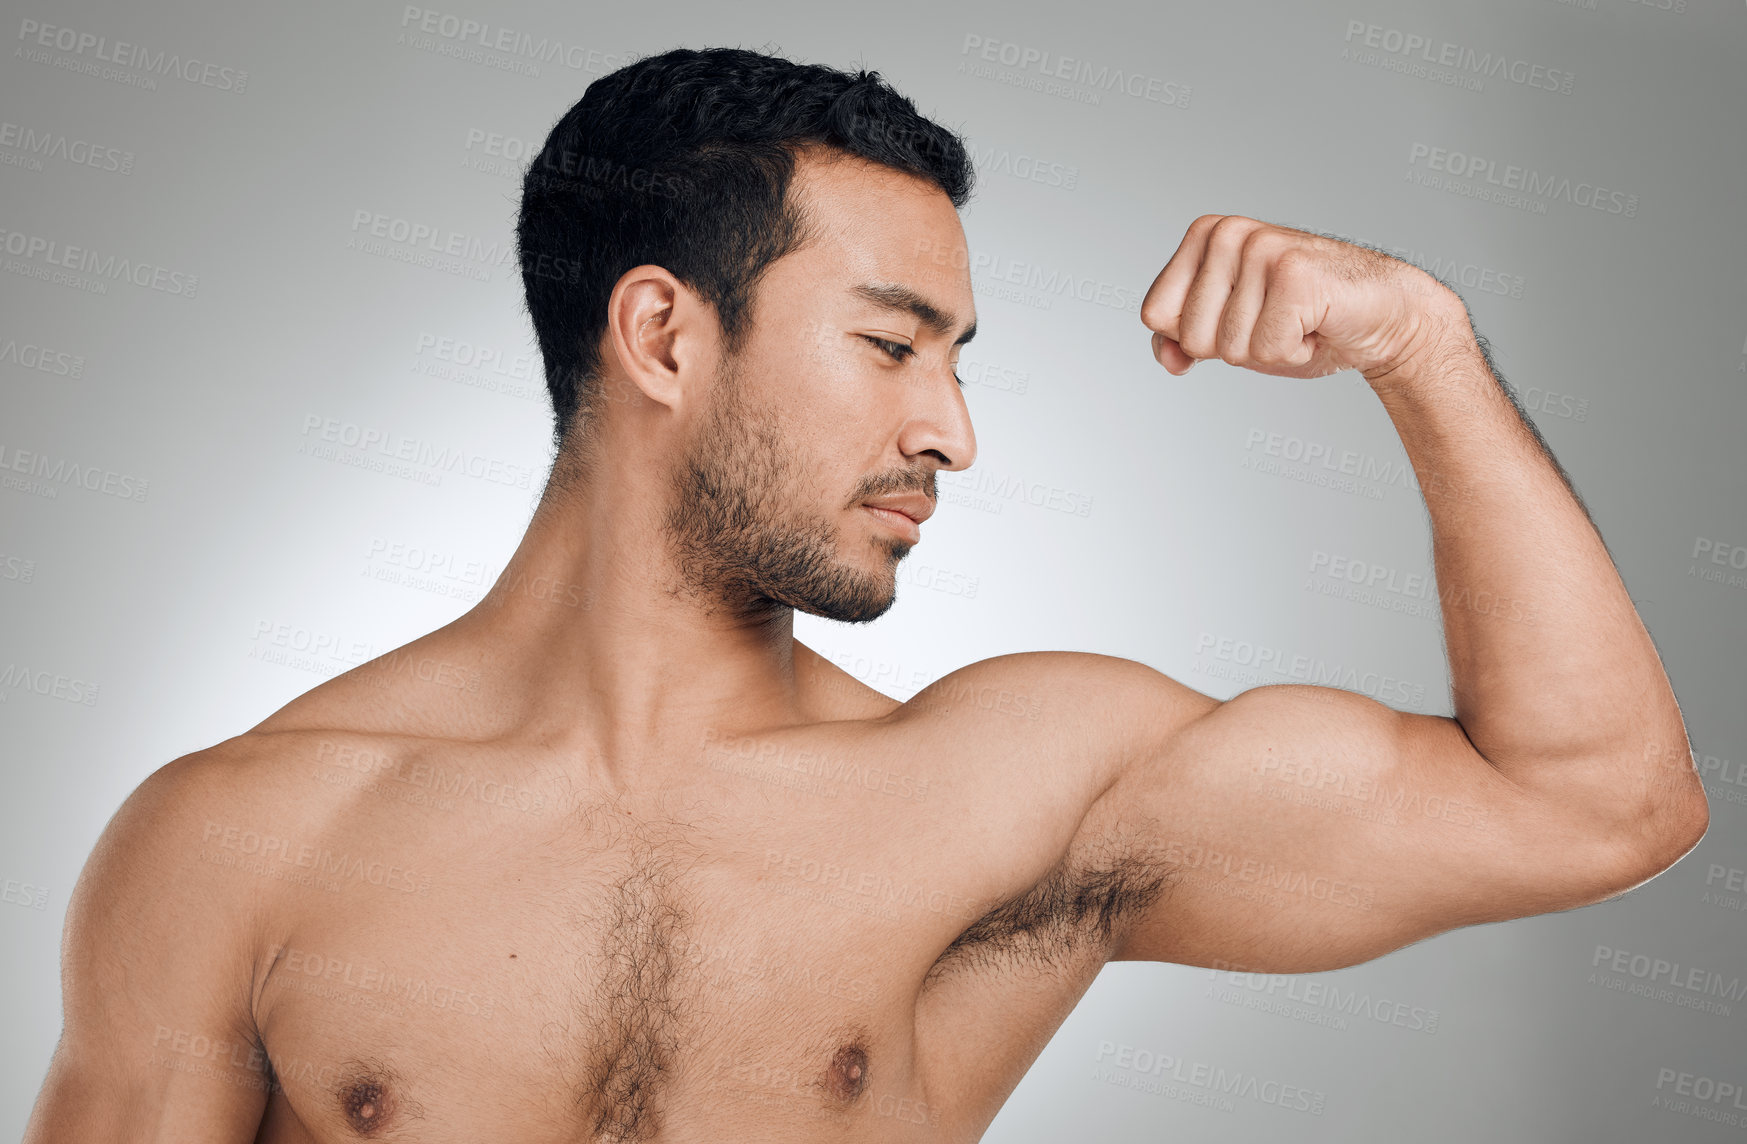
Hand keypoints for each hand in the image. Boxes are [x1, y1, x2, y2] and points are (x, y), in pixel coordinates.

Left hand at [1139, 215, 1462, 381]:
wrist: (1383, 316)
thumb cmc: (1305, 322)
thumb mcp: (1231, 334)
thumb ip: (1183, 340)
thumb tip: (1167, 357)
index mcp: (1204, 235)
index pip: (1154, 315)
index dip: (1196, 338)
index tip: (1242, 319)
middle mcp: (1228, 232)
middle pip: (1190, 335)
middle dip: (1236, 348)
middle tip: (1278, 321)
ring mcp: (1261, 248)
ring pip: (1229, 348)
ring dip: (1270, 350)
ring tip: (1300, 321)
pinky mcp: (1294, 274)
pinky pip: (1266, 350)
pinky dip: (1296, 353)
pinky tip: (1317, 324)